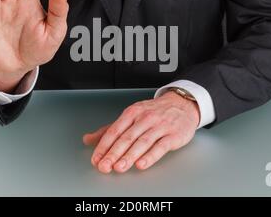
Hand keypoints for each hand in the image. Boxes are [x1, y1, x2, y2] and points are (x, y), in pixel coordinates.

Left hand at [83, 91, 199, 172]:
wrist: (182, 104)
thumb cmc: (154, 112)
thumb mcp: (131, 115)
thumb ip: (109, 129)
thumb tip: (88, 139)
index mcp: (132, 113)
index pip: (114, 131)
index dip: (104, 146)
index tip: (96, 159)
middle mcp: (145, 118)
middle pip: (127, 137)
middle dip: (114, 153)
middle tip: (105, 166)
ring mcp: (160, 126)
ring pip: (142, 142)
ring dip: (129, 156)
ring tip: (119, 167)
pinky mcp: (173, 135)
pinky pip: (160, 146)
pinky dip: (150, 156)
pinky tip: (141, 164)